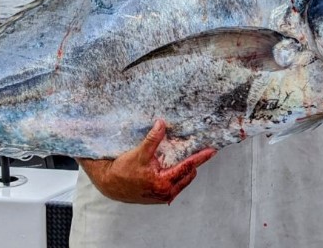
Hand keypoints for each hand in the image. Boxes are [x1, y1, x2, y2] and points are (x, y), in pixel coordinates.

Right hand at [77, 119, 216, 203]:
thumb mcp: (139, 153)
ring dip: (186, 170)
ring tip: (187, 157)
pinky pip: (175, 186)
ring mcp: (164, 196)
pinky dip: (178, 176)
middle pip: (189, 175)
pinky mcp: (159, 197)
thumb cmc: (124, 170)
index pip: (188, 167)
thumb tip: (162, 123)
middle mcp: (167, 192)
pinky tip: (173, 167)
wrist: (111, 186)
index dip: (201, 157)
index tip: (212, 150)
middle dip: (194, 163)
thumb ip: (153, 139)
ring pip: (183, 181)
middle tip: (199, 150)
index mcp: (164, 182)